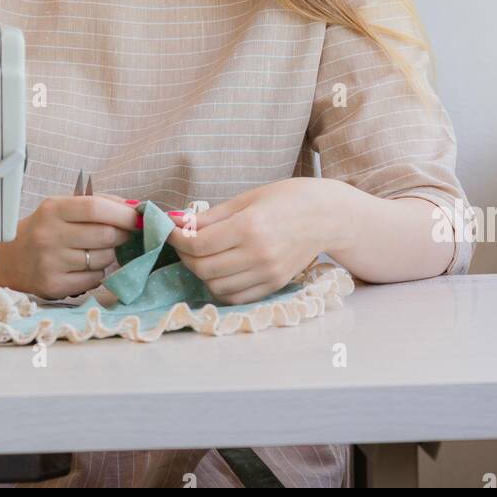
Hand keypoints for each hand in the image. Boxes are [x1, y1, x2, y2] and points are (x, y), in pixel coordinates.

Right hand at [0, 194, 137, 298]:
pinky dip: (98, 272)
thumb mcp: (62, 208)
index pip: (96, 208)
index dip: (123, 214)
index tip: (139, 218)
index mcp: (53, 210)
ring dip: (109, 255)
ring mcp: (51, 262)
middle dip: (122, 235)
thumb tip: (134, 209)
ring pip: (103, 259)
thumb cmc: (44, 229)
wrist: (10, 259)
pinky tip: (85, 266)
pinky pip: (95, 279)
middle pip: (105, 235)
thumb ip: (98, 204)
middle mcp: (49, 235)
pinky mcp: (54, 285)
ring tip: (96, 250)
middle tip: (122, 235)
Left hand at [167, 179, 330, 304]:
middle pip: (203, 268)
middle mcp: (258, 255)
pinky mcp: (274, 286)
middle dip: (184, 255)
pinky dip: (219, 287)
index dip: (176, 239)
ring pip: (215, 286)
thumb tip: (178, 223)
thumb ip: (212, 216)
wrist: (327, 216)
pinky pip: (235, 297)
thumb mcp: (247, 198)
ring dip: (200, 272)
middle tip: (182, 242)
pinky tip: (219, 271)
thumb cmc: (287, 199)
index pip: (199, 244)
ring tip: (201, 255)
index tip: (169, 230)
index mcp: (250, 227)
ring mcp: (267, 274)